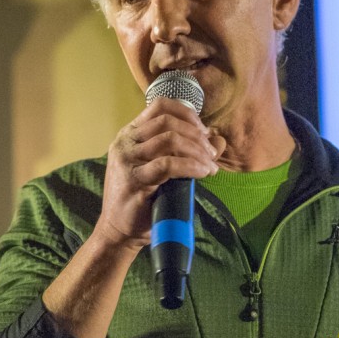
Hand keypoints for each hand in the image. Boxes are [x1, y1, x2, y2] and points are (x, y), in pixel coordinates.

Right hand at [96, 97, 223, 251]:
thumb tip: (219, 140)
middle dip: (196, 135)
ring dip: (197, 150)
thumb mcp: (164, 170)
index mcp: (130, 134)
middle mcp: (125, 142)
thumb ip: (188, 152)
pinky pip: (168, 165)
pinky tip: (202, 173)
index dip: (186, 113)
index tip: (203, 131)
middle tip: (211, 153)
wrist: (119, 231)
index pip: (159, 105)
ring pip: (169, 139)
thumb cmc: (144, 200)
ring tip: (210, 165)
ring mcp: (127, 160)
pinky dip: (191, 166)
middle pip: (167, 121)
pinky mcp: (133, 180)